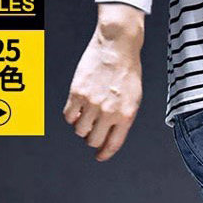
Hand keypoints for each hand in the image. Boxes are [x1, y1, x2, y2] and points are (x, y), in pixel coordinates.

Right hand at [63, 5, 143, 160]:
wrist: (117, 46)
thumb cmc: (127, 71)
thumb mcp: (134, 98)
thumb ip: (124, 118)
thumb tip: (110, 136)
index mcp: (125, 116)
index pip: (112, 145)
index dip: (104, 154)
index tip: (99, 157)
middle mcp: (108, 112)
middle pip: (93, 140)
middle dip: (92, 139)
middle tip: (93, 129)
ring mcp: (92, 103)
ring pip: (80, 130)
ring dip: (81, 127)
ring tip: (86, 116)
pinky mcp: (77, 92)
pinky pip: (68, 116)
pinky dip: (71, 116)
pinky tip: (77, 109)